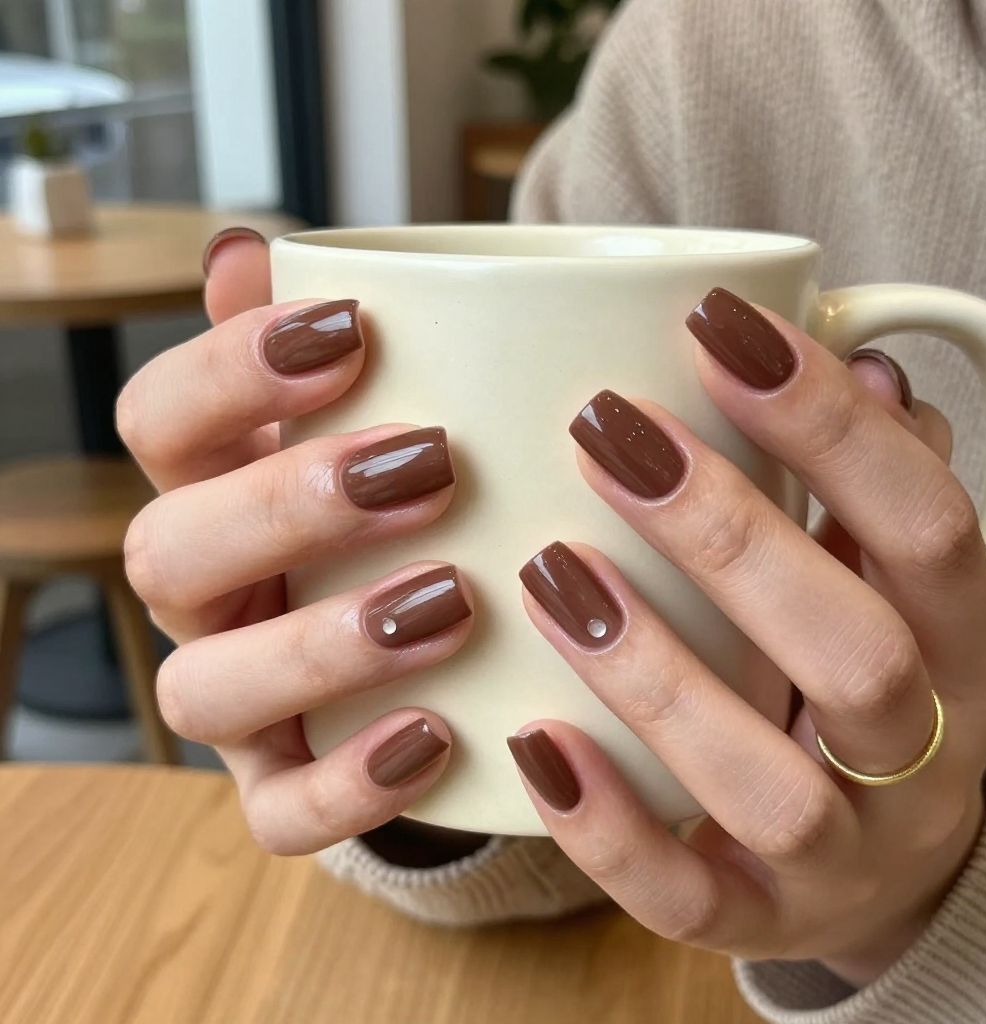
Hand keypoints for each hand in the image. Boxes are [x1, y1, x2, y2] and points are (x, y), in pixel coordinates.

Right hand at [118, 229, 479, 856]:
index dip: (233, 371)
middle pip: (167, 549)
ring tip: (453, 601)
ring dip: (321, 643)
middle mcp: (204, 593)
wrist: (449, 644)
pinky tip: (437, 735)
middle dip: (289, 505)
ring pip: (205, 689)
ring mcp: (236, 699)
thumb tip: (251, 248)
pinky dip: (347, 784)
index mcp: (213, 488)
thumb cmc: (412, 507)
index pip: (160, 420)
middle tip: (432, 466)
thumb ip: (319, 346)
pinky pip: (277, 812)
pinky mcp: (281, 785)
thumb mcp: (379, 421)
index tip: (354, 329)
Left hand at [508, 288, 985, 984]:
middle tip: (605, 432)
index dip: (827, 422)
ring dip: (655, 675)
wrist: (883, 860)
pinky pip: (684, 898)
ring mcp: (844, 857)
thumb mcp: (888, 582)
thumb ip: (871, 482)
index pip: (924, 522)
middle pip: (852, 651)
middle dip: (725, 533)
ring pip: (767, 784)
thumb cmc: (860, 679)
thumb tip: (861, 362)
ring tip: (550, 570)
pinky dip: (606, 826)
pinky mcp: (757, 920)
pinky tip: (534, 738)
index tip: (716, 326)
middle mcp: (922, 759)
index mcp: (963, 647)